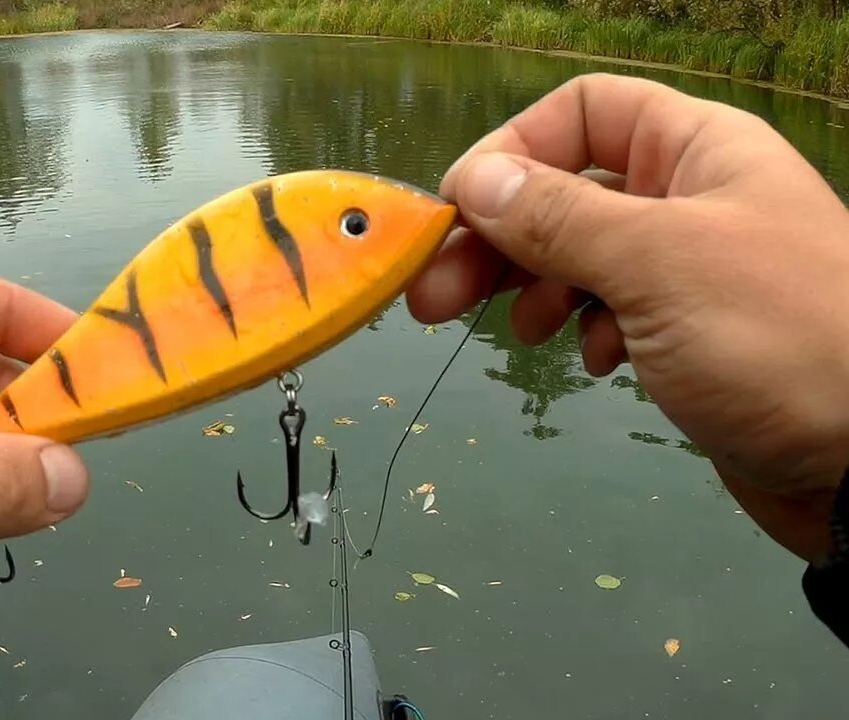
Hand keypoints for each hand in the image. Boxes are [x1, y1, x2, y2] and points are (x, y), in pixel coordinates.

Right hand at [407, 73, 848, 563]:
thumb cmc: (775, 338)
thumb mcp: (657, 264)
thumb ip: (557, 218)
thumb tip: (471, 179)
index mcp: (695, 151)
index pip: (581, 114)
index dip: (512, 152)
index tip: (455, 214)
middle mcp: (689, 197)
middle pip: (565, 192)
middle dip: (498, 239)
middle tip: (433, 296)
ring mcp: (689, 268)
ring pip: (580, 256)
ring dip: (537, 288)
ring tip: (527, 335)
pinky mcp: (688, 332)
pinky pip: (611, 310)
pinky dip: (587, 330)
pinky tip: (596, 361)